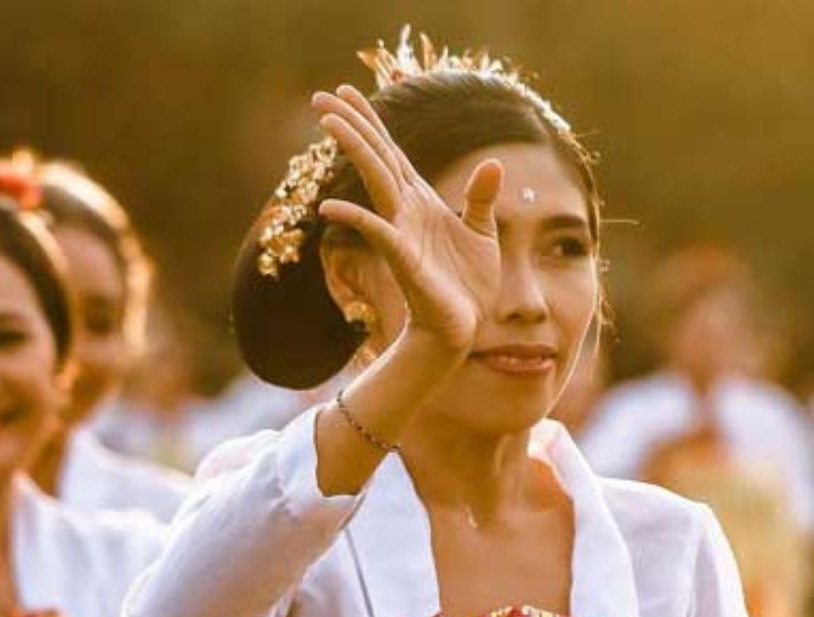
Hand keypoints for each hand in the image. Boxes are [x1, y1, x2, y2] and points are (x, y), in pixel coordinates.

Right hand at [311, 84, 502, 355]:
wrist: (460, 328)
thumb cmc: (467, 284)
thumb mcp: (482, 231)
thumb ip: (482, 196)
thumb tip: (493, 162)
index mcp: (420, 199)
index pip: (391, 150)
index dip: (371, 120)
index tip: (347, 91)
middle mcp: (404, 210)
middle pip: (376, 157)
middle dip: (351, 125)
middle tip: (320, 96)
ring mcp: (400, 232)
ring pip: (375, 181)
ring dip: (354, 151)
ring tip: (329, 122)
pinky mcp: (404, 259)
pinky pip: (377, 232)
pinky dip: (356, 218)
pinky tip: (330, 206)